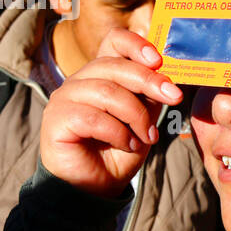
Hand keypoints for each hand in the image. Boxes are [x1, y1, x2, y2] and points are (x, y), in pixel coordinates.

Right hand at [39, 28, 181, 200]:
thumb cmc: (116, 152)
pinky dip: (118, 132)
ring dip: (136, 115)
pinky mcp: (56, 119)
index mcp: (99, 74)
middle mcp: (79, 81)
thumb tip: (166, 77)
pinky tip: (127, 144)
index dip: (136, 44)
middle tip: (173, 98)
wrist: (95, 189)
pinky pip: (94, 117)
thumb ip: (149, 96)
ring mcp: (64, 98)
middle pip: (114, 65)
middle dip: (149, 81)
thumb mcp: (142, 120)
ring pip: (107, 92)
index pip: (112, 40)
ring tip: (146, 137)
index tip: (159, 61)